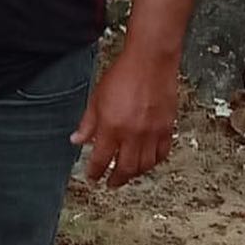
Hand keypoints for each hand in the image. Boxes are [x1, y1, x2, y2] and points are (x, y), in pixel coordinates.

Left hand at [70, 48, 178, 186]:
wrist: (150, 61)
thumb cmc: (124, 74)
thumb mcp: (97, 98)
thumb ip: (87, 123)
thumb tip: (76, 139)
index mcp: (112, 127)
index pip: (101, 159)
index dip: (95, 171)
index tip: (92, 176)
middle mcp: (133, 134)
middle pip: (125, 168)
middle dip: (116, 179)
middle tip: (110, 183)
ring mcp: (152, 133)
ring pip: (144, 165)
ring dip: (134, 174)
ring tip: (127, 174)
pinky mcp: (167, 128)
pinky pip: (161, 154)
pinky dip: (153, 162)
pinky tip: (147, 161)